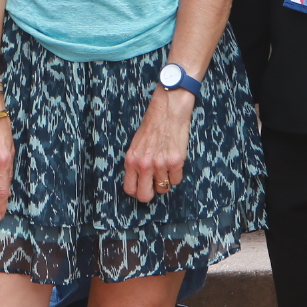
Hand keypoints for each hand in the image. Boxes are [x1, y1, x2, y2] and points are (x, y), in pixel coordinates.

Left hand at [124, 86, 193, 202]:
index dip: (137, 191)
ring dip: (165, 179)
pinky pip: (176, 180)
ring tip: (166, 165)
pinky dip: (176, 173)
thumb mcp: (136, 145)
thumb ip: (136, 163)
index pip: (129, 189)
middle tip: (155, 184)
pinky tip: (174, 160)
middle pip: (145, 196)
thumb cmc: (152, 125)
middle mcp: (143, 164)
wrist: (168, 110)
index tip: (143, 188)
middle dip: (151, 192)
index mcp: (131, 160)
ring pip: (163, 188)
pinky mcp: (175, 162)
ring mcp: (159, 164)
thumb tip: (139, 180)